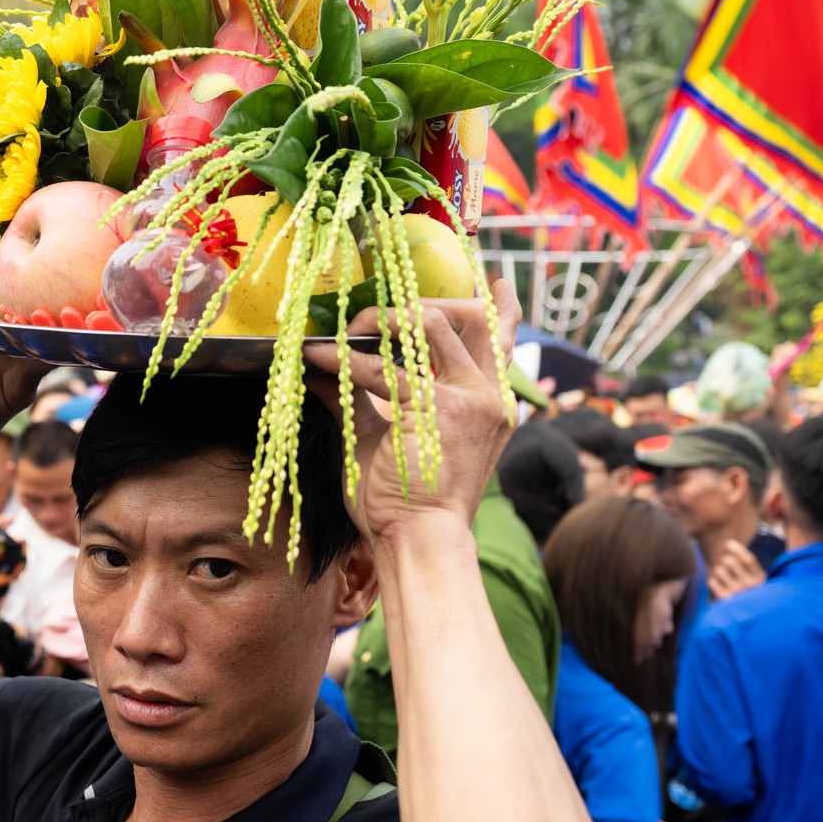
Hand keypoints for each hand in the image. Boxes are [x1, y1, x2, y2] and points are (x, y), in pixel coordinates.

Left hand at [306, 275, 522, 544]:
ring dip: (382, 320)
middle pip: (465, 316)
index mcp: (490, 403)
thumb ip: (366, 397)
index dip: (500, 307)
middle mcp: (490, 395)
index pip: (503, 339)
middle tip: (372, 321)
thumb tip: (326, 366)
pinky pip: (384, 369)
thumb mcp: (391, 437)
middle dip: (415, 304)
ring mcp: (469, 399)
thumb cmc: (407, 500)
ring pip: (429, 323)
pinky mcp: (438, 409)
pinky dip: (347, 360)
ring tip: (349, 332)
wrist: (420, 541)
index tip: (494, 281)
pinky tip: (320, 359)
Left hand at [707, 538, 767, 600]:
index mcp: (760, 577)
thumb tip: (728, 542)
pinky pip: (712, 581)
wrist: (750, 614)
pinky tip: (721, 585)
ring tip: (725, 577)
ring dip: (719, 570)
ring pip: (719, 570)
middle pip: (730, 561)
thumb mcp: (754, 575)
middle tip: (728, 566)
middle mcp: (751, 586)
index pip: (748, 559)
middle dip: (726, 560)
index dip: (737, 549)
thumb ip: (744, 560)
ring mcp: (738, 593)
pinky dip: (714, 581)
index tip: (728, 543)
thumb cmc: (749, 588)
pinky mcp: (725, 600)